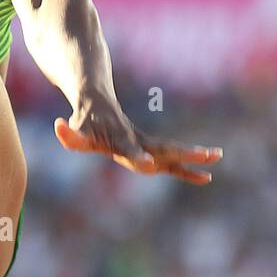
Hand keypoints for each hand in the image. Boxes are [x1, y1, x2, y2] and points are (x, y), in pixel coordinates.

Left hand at [54, 95, 221, 183]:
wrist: (96, 99)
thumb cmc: (84, 119)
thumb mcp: (74, 129)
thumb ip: (68, 134)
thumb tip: (59, 127)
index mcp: (120, 138)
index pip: (129, 149)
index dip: (137, 157)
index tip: (148, 166)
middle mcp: (137, 140)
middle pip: (163, 148)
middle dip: (184, 154)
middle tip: (206, 155)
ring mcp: (146, 144)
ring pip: (173, 152)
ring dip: (193, 157)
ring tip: (217, 157)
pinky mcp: (149, 150)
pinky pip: (171, 163)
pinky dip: (187, 170)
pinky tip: (206, 178)